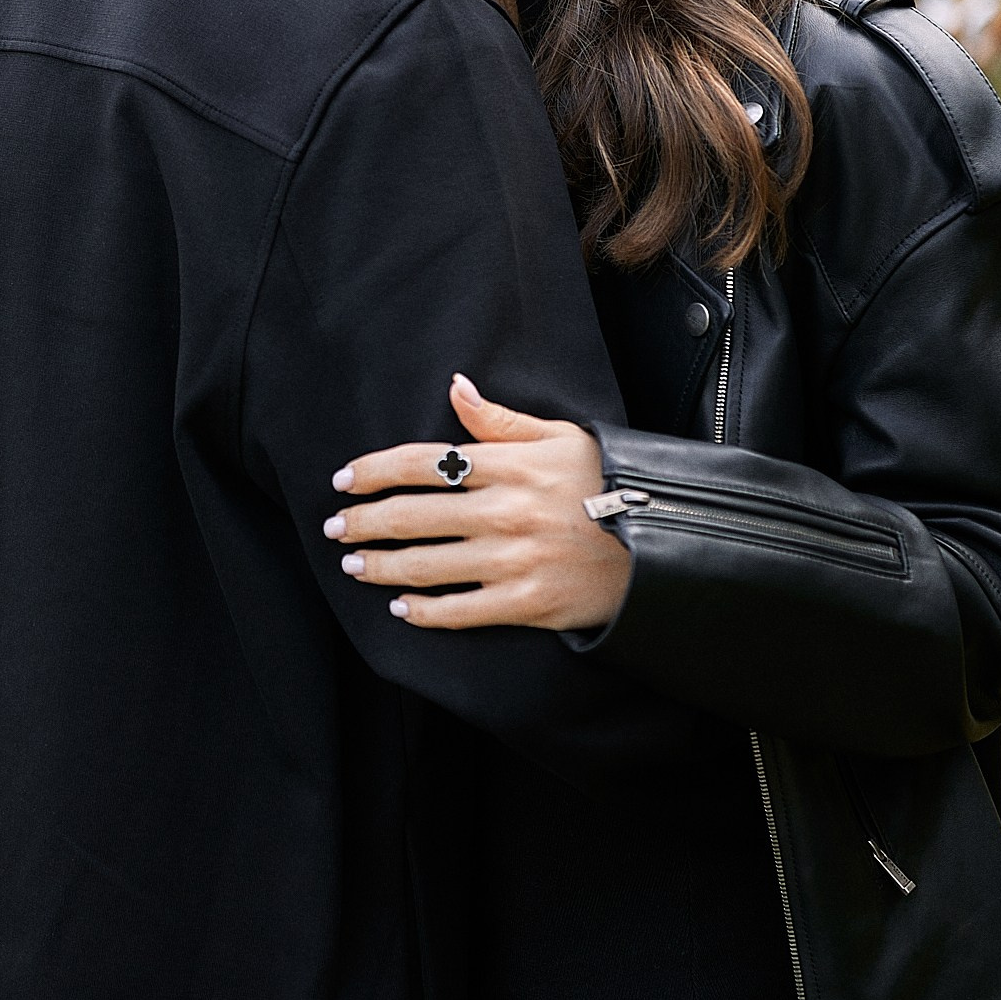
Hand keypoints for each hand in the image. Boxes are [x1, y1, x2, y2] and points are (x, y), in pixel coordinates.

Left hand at [322, 376, 631, 633]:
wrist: (666, 541)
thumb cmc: (609, 481)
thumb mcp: (560, 437)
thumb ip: (500, 420)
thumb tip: (454, 388)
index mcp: (508, 466)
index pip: (421, 462)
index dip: (374, 471)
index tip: (343, 480)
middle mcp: (503, 512)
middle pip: (411, 516)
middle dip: (363, 522)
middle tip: (334, 528)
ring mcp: (513, 560)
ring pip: (426, 566)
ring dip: (380, 567)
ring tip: (354, 566)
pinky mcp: (526, 602)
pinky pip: (460, 611)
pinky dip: (423, 612)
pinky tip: (400, 608)